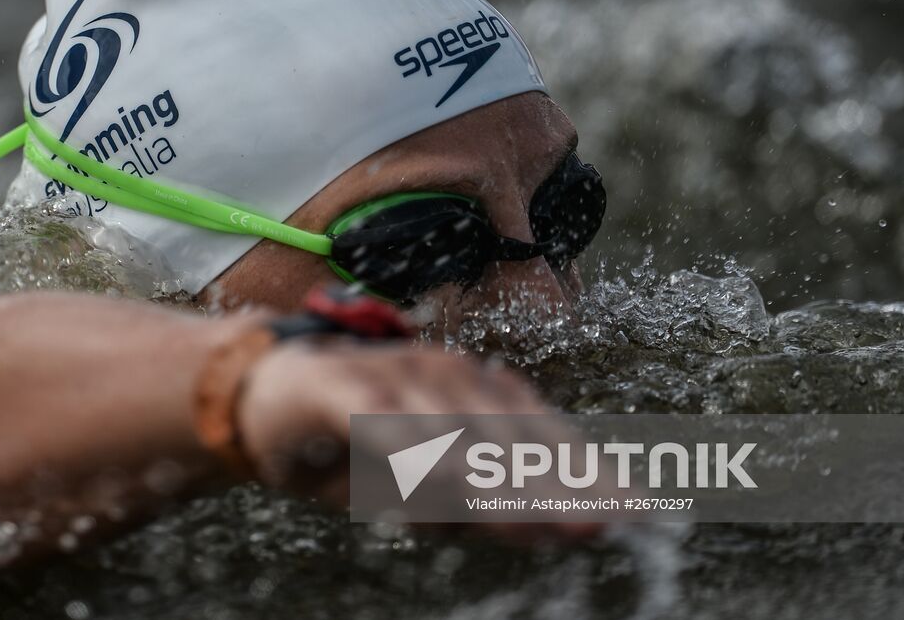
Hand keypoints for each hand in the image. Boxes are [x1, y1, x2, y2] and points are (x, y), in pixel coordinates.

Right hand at [236, 341, 601, 541]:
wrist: (262, 401)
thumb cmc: (354, 447)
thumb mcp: (422, 490)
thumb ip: (483, 508)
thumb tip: (558, 528)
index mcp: (475, 393)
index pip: (543, 437)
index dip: (590, 475)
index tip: (641, 514)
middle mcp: (445, 375)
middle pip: (511, 438)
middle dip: (560, 484)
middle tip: (605, 524)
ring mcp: (393, 375)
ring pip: (456, 431)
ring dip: (504, 476)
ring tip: (548, 516)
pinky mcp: (339, 385)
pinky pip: (383, 421)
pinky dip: (416, 447)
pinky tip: (449, 478)